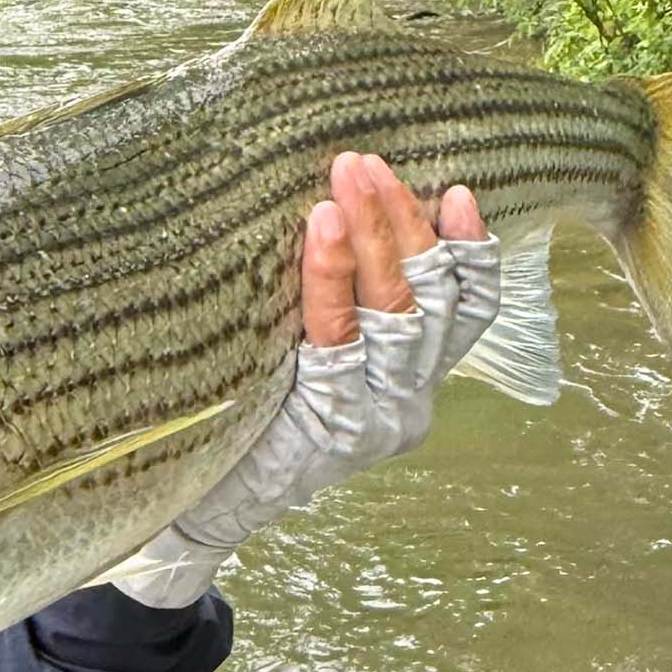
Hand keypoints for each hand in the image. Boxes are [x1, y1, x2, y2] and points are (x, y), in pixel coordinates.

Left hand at [112, 152, 500, 607]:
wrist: (198, 510)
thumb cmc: (242, 423)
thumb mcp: (299, 360)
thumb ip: (330, 310)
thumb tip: (326, 211)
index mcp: (408, 387)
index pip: (467, 313)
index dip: (473, 252)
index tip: (460, 191)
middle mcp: (405, 404)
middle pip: (431, 299)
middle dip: (403, 220)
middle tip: (366, 161)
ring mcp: (374, 418)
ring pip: (398, 312)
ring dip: (375, 234)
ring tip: (348, 176)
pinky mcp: (332, 426)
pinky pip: (338, 336)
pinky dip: (330, 276)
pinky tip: (320, 228)